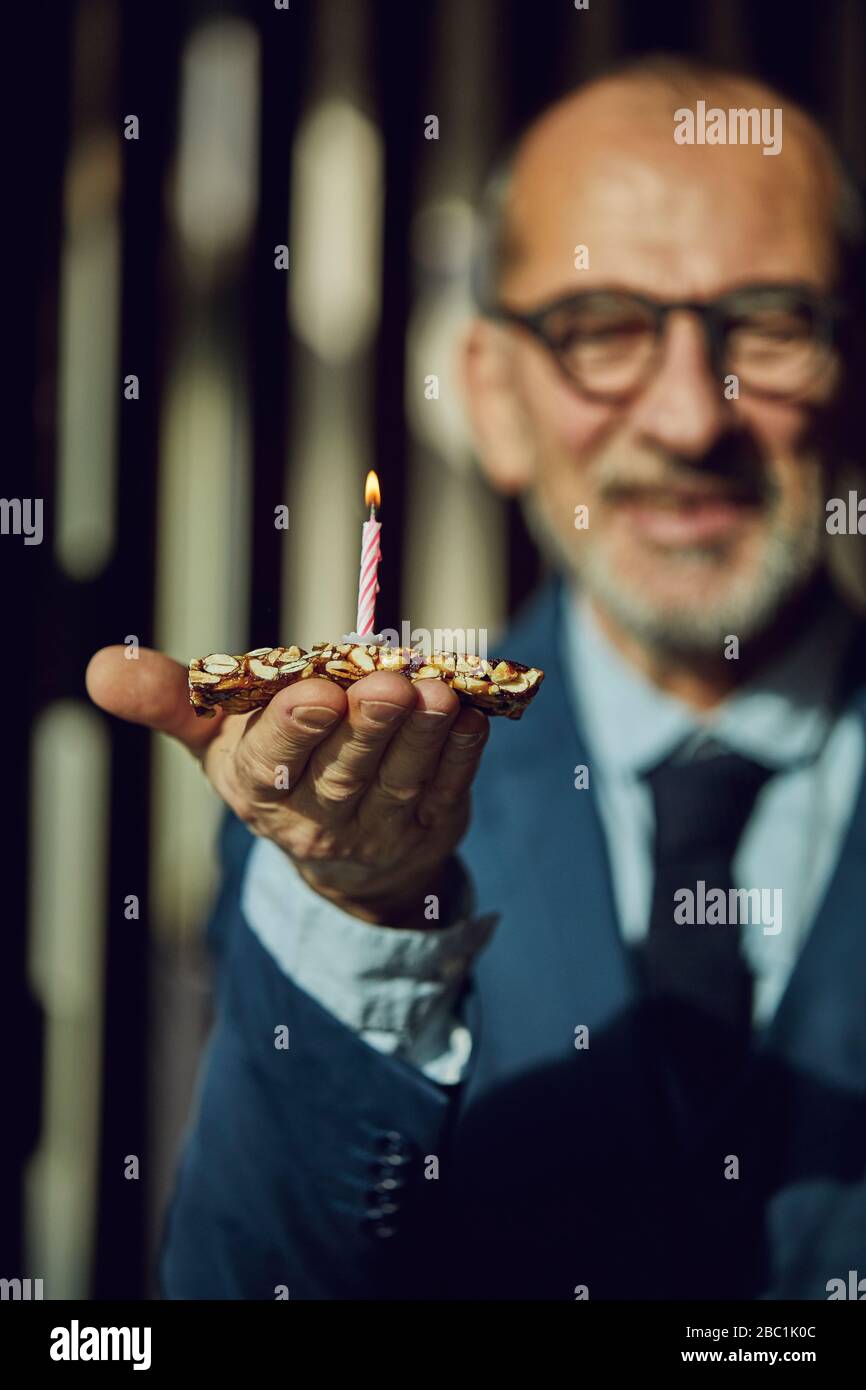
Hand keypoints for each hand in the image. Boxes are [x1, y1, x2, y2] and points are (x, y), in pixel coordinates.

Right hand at [86, 646, 488, 926]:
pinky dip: (462, 753)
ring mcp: (378, 828)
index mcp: (258, 787)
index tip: (317, 691)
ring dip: (423, 735)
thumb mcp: (213, 736)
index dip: (296, 727)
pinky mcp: (431, 825)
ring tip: (438, 691)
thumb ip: (167, 698)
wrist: (338, 847)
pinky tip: (471, 713)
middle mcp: (316, 817)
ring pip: (402, 779)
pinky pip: (449, 788)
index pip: (275, 760)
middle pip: (345, 769)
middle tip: (389, 683)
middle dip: (368, 726)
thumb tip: (99, 669)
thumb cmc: (272, 766)